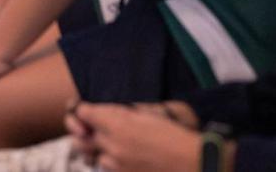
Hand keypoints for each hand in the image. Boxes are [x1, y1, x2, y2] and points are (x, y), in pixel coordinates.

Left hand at [65, 103, 202, 171]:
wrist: (194, 164)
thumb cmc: (177, 136)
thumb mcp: (150, 115)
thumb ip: (125, 113)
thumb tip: (109, 112)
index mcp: (117, 124)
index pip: (83, 113)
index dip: (84, 110)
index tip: (88, 110)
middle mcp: (112, 145)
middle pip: (81, 137)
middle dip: (84, 132)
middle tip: (91, 129)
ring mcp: (117, 165)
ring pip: (94, 157)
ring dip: (99, 151)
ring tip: (113, 146)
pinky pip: (109, 169)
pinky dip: (113, 164)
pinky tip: (127, 159)